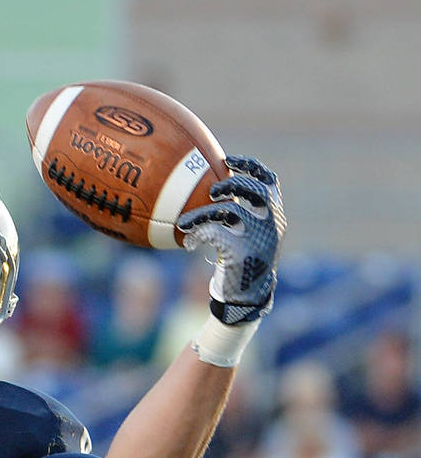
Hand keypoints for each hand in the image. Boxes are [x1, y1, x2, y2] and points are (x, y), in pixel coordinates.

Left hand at [177, 156, 284, 324]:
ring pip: (231, 211)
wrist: (246, 297)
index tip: (229, 160)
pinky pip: (216, 234)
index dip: (250, 167)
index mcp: (274, 215)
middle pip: (256, 190)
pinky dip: (199, 234)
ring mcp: (258, 238)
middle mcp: (271, 223)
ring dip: (203, 212)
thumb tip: (208, 192)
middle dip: (234, 183)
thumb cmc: (241, 263)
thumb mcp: (246, 235)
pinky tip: (189, 243)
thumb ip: (238, 215)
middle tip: (213, 189)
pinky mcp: (242, 253)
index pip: (269, 182)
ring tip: (184, 222)